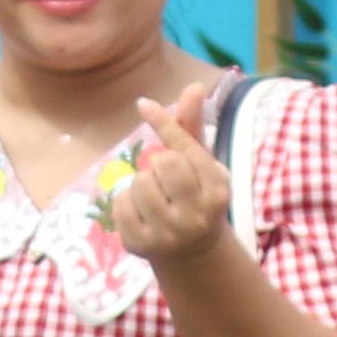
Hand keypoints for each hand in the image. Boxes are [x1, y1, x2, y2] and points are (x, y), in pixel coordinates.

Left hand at [95, 74, 237, 267]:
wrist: (193, 251)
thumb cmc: (196, 195)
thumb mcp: (201, 163)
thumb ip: (193, 127)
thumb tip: (194, 86)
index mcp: (216, 191)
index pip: (183, 149)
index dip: (162, 123)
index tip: (143, 104)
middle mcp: (196, 216)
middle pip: (160, 164)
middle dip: (158, 165)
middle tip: (167, 181)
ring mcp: (168, 234)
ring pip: (139, 183)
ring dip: (141, 183)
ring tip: (155, 197)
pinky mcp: (141, 246)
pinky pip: (120, 204)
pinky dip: (125, 202)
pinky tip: (142, 212)